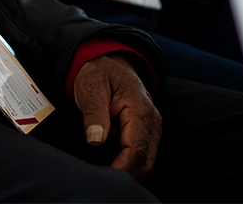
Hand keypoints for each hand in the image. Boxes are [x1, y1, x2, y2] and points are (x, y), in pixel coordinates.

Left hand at [69, 53, 160, 174]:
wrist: (108, 60)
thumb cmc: (98, 73)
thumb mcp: (91, 88)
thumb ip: (94, 114)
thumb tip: (96, 140)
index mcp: (139, 111)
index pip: (137, 149)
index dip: (124, 167)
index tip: (109, 177)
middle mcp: (152, 121)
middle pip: (147, 160)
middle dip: (130, 175)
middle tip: (107, 182)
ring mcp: (152, 127)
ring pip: (149, 161)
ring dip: (133, 172)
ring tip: (110, 179)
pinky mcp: (146, 131)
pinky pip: (144, 154)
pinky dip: (133, 165)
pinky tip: (117, 169)